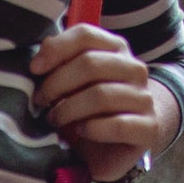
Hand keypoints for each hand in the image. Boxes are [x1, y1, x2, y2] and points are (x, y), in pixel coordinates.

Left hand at [29, 24, 171, 182]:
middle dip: (57, 83)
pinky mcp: (149, 128)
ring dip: (69, 109)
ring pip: (101, 95)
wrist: (120, 147)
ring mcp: (144, 98)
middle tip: (40, 101)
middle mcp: (134, 69)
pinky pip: (117, 125)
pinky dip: (92, 129)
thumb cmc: (89, 111)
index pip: (86, 35)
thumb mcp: (71, 84)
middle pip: (90, 64)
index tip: (34, 69)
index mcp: (116, 50)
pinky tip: (81, 132)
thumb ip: (60, 63)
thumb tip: (43, 51)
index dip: (57, 49)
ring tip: (54, 120)